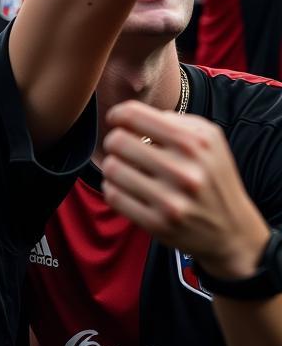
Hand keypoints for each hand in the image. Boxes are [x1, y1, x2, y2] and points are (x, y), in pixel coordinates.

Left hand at [103, 100, 271, 279]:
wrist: (233, 230)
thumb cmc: (211, 176)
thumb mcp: (208, 140)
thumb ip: (172, 120)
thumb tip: (130, 115)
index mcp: (195, 143)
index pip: (133, 115)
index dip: (117, 115)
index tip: (116, 120)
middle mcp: (184, 172)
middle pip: (117, 141)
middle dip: (114, 142)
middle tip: (122, 148)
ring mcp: (171, 201)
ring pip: (111, 169)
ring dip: (114, 166)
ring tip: (126, 169)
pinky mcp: (157, 224)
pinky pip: (113, 196)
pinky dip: (113, 189)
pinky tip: (126, 189)